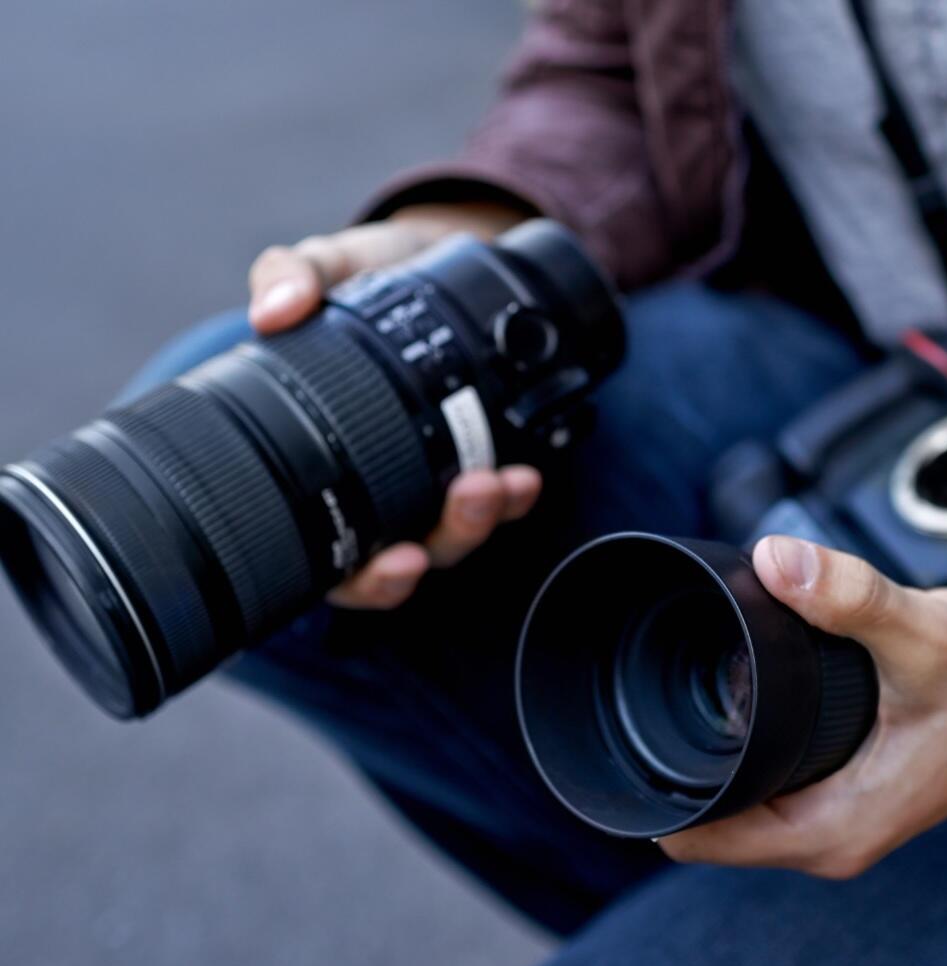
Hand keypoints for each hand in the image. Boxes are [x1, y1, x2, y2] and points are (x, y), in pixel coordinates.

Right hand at [247, 201, 540, 608]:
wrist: (423, 259)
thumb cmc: (359, 280)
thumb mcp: (322, 266)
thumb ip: (290, 276)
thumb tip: (272, 310)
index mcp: (321, 468)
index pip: (332, 550)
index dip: (363, 576)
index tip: (395, 562)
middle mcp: (376, 488)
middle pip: (405, 555)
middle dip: (440, 542)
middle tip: (465, 500)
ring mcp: (428, 480)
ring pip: (454, 533)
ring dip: (480, 520)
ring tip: (497, 483)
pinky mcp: (474, 459)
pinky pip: (495, 498)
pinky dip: (513, 496)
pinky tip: (526, 475)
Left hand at [659, 535, 946, 878]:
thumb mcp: (926, 637)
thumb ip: (850, 599)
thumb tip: (775, 562)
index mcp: (833, 830)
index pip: (704, 841)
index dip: (657, 792)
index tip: (630, 730)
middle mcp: (825, 833)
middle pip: (707, 817)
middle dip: (670, 761)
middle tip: (653, 685)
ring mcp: (828, 811)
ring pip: (731, 794)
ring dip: (702, 749)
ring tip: (684, 682)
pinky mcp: (832, 782)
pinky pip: (757, 773)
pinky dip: (735, 739)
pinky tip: (729, 693)